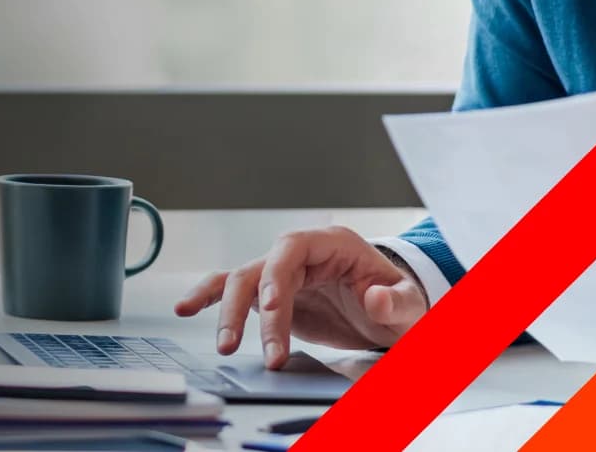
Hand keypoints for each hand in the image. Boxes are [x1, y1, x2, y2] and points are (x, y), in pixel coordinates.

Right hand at [170, 226, 430, 368]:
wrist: (391, 312)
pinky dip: (208, 297)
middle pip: (259, 269)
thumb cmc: (399, 302)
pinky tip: (186, 308)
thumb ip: (397, 301)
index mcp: (330, 244)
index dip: (277, 276)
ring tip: (225, 346)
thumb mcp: (410, 305)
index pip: (291, 250)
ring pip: (240, 281)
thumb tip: (377, 298)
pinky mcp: (271, 294)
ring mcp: (281, 273)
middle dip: (252, 310)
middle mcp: (300, 253)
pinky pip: (233, 289)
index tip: (273, 310)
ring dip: (227, 312)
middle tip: (260, 351)